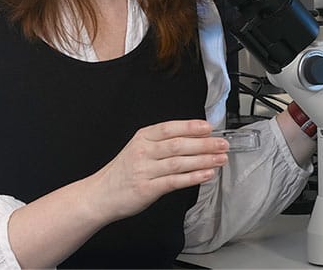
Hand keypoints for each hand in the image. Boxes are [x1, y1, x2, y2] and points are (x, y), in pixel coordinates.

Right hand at [85, 120, 227, 221]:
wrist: (100, 195)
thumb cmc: (124, 172)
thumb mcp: (140, 148)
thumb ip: (163, 142)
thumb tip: (197, 137)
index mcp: (143, 138)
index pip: (170, 128)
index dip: (191, 127)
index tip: (209, 128)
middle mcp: (143, 152)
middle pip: (179, 145)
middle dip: (205, 144)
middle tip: (223, 144)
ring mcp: (144, 171)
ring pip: (179, 162)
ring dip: (204, 160)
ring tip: (220, 159)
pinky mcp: (147, 189)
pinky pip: (174, 181)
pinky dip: (193, 177)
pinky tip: (207, 174)